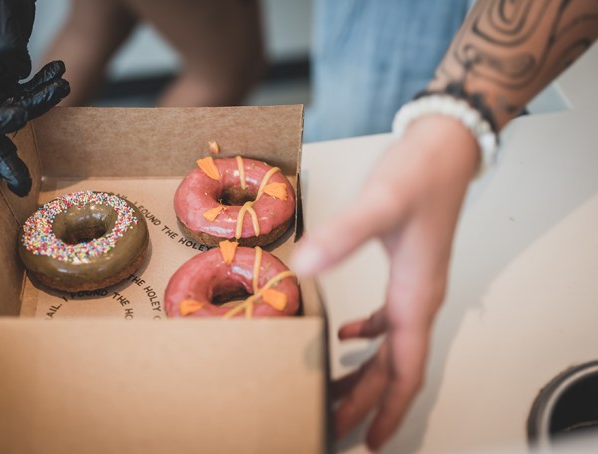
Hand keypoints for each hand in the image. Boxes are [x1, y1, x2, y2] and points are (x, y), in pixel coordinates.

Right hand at [0, 0, 69, 195]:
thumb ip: (0, 41)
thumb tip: (13, 69)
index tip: (18, 121)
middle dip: (5, 153)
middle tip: (23, 182)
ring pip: (11, 109)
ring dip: (40, 103)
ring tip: (63, 87)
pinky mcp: (3, 72)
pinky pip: (24, 91)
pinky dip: (44, 87)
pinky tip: (59, 73)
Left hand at [292, 115, 479, 449]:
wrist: (444, 148)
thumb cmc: (421, 175)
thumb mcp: (379, 204)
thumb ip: (344, 235)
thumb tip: (308, 266)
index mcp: (416, 296)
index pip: (405, 369)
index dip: (387, 408)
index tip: (371, 439)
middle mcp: (420, 298)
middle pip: (394, 367)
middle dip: (365, 399)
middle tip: (336, 424)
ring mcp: (415, 286)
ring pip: (391, 348)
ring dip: (366, 373)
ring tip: (337, 392)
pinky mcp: (406, 270)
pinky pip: (388, 319)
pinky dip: (367, 336)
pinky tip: (344, 335)